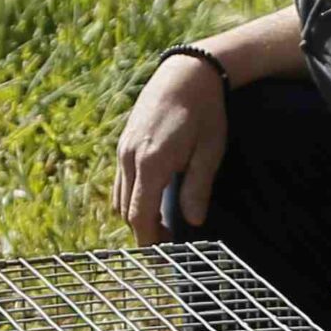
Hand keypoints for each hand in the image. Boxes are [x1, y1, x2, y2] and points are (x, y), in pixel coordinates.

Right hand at [112, 51, 227, 245]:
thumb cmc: (204, 113)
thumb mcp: (209, 152)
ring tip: (162, 222)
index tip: (162, 256)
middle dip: (144, 231)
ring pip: (120, 197)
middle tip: (168, 242)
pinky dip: (132, 196)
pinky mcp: (124, 142)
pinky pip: (121, 180)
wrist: (185, 73)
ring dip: (137, 214)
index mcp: (152, 164)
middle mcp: (130, 158)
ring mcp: (123, 149)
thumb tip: (194, 222)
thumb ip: (198, 188)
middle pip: (127, 211)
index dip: (149, 240)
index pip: (141, 216)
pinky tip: (153, 196)